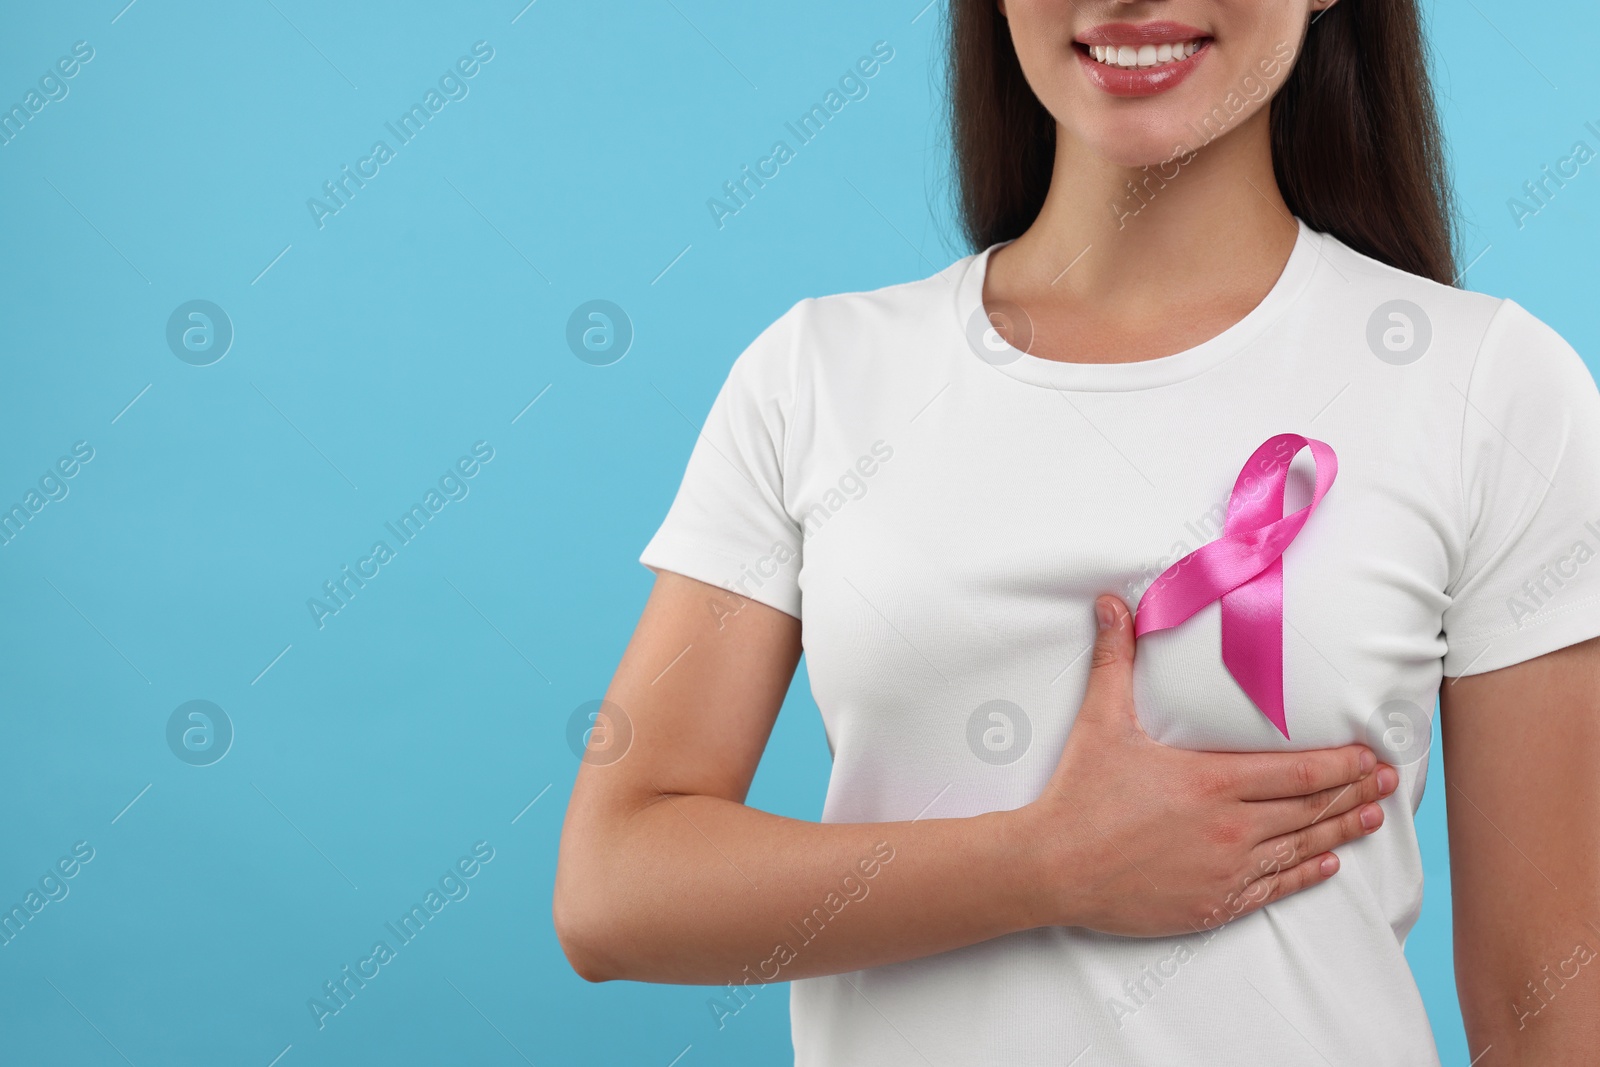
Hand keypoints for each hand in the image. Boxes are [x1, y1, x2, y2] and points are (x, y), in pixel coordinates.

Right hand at [1019, 594, 1396, 936]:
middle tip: (1388, 781)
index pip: (1298, 772)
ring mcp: (1225, 871)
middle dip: (1354, 792)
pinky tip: (1326, 863)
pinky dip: (1306, 873)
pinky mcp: (1212, 904)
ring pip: (1300, 849)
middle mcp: (1230, 830)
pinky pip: (1274, 888)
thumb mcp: (1101, 721)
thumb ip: (1114, 661)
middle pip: (1309, 808)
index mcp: (1212, 783)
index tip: (1370, 754)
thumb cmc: (1079, 795)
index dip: (1341, 764)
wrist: (1051, 867)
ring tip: (1372, 817)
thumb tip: (1112, 604)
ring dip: (1341, 830)